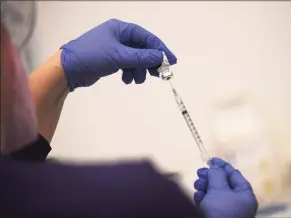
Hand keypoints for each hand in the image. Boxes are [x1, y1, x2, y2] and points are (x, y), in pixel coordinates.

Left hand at [60, 19, 176, 90]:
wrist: (69, 69)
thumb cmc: (92, 56)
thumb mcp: (119, 56)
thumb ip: (141, 57)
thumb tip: (160, 57)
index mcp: (122, 29)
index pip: (147, 38)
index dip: (160, 49)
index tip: (171, 62)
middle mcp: (120, 36)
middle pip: (143, 49)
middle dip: (149, 63)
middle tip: (157, 75)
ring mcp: (116, 48)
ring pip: (136, 59)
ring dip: (138, 70)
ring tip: (136, 80)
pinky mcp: (112, 59)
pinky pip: (127, 65)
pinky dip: (129, 73)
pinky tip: (125, 80)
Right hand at [194, 158, 257, 217]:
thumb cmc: (221, 211)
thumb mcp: (220, 189)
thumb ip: (216, 174)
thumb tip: (214, 167)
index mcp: (244, 195)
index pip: (234, 174)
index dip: (222, 165)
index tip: (210, 159)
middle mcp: (236, 202)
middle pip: (221, 182)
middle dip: (209, 176)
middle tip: (200, 172)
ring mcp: (225, 209)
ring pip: (212, 191)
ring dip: (203, 186)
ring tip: (198, 185)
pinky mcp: (214, 215)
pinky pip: (207, 202)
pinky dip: (202, 198)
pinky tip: (198, 197)